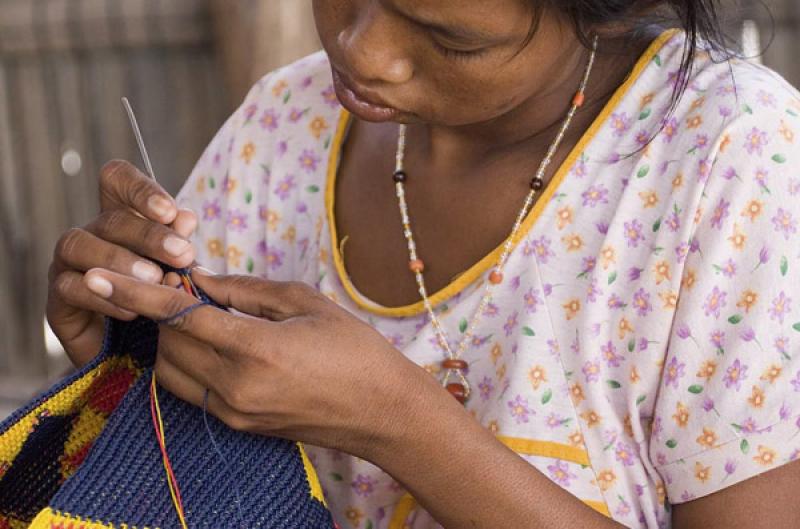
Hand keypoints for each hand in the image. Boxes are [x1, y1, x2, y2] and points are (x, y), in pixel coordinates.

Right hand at [47, 160, 197, 366]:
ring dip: (121, 260)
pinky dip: (104, 296)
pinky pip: (71, 288)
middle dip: (149, 234)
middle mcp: (92, 236)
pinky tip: (133, 309)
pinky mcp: (58, 301)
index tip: (170, 212)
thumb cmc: (163, 306)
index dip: (139, 189)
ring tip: (156, 278)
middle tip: (182, 253)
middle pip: (109, 218)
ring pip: (79, 244)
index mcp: (122, 221)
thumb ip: (179, 245)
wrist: (143, 358)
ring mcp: (68, 266)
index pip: (116, 181)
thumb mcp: (177, 274)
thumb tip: (185, 218)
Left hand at [82, 268, 433, 455]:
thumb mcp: (305, 304)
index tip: (100, 275)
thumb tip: (198, 278)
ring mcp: (234, 412)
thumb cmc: (354, 350)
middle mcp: (235, 387)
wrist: (382, 412)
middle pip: (168, 342)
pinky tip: (210, 341)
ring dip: (172, 338)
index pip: (178, 316)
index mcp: (256, 350)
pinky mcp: (237, 425)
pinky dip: (188, 361)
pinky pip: (192, 389)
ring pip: (172, 370)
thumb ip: (245, 290)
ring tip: (197, 312)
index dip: (136, 293)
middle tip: (180, 282)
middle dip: (162, 309)